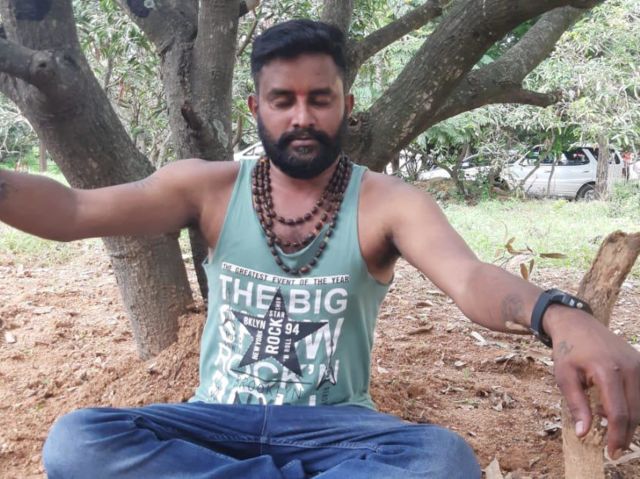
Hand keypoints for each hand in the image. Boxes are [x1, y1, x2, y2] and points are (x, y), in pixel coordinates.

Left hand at [546, 308, 639, 458]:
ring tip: (602, 416)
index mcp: (607, 371)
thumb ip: (576, 405)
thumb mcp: (564, 377)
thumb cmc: (568, 350)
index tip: (611, 452)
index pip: (618, 413)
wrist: (577, 323)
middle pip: (634, 412)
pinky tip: (609, 404)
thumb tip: (584, 433)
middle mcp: (630, 367)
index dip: (616, 436)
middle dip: (624, 433)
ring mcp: (639, 364)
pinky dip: (631, 405)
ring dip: (627, 419)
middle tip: (612, 448)